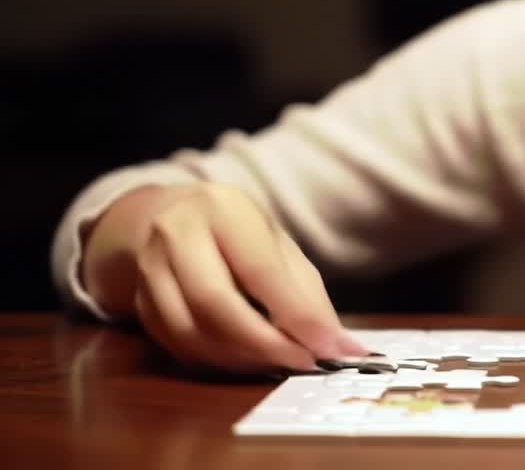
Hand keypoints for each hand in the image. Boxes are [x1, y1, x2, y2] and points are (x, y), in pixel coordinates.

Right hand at [88, 182, 366, 372]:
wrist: (168, 217)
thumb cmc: (235, 230)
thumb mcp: (278, 243)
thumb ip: (306, 291)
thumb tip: (337, 343)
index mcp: (221, 209)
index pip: (259, 269)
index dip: (296, 314)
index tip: (327, 345)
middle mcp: (175, 236)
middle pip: (215, 302)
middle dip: (265, 343)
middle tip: (304, 361)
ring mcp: (150, 271)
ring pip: (191, 332)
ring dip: (243, 358)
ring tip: (281, 361)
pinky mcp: (140, 306)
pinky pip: (180, 347)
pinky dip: (220, 362)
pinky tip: (249, 360)